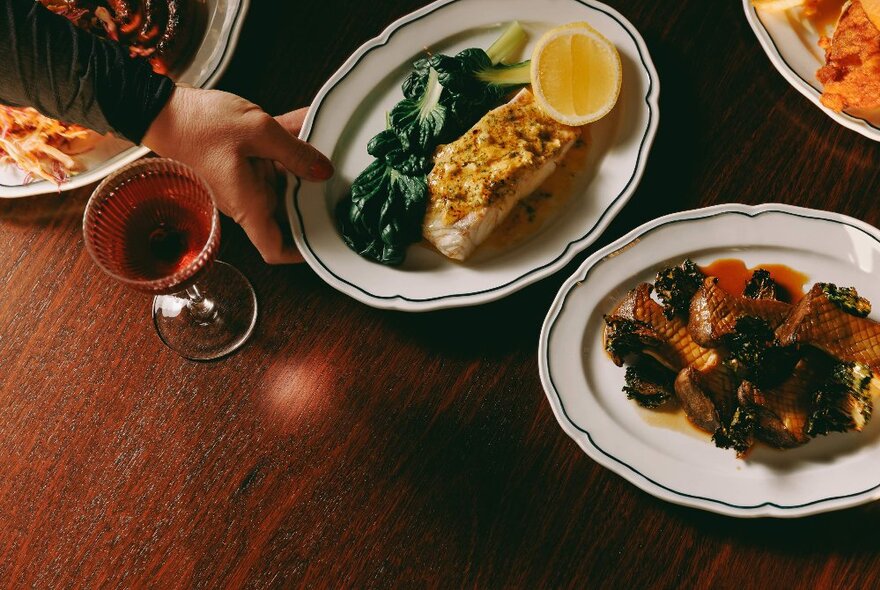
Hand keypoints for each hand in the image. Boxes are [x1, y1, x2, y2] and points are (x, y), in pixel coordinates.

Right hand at [141, 86, 332, 263]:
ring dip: (306, 168)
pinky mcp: (242, 162)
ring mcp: (245, 181)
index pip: (275, 249)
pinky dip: (290, 145)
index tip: (324, 242)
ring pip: (285, 183)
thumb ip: (295, 150)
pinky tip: (310, 122)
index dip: (300, 253)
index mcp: (249, 204)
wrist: (161, 109)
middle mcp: (247, 198)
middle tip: (341, 189)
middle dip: (314, 202)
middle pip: (288, 215)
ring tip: (332, 149)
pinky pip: (273, 158)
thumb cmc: (198, 125)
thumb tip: (323, 170)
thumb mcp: (257, 130)